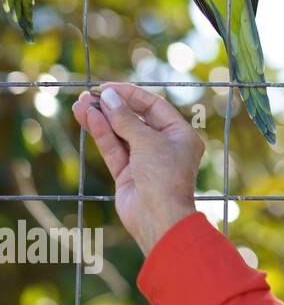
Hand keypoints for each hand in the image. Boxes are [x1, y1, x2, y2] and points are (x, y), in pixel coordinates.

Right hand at [72, 83, 202, 254]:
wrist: (158, 217)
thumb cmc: (164, 176)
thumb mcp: (148, 141)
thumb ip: (126, 119)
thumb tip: (110, 97)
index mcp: (180, 135)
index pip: (155, 107)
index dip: (132, 95)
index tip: (109, 87)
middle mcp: (164, 146)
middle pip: (136, 119)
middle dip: (114, 106)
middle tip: (91, 94)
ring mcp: (145, 160)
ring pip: (121, 134)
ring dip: (102, 119)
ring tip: (81, 104)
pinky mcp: (128, 174)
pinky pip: (114, 149)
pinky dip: (102, 134)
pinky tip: (89, 118)